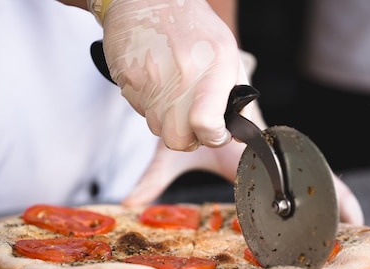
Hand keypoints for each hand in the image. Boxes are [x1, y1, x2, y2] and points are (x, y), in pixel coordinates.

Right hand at [100, 0, 247, 150]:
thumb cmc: (191, 27)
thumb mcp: (227, 54)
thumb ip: (238, 97)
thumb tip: (242, 134)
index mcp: (214, 66)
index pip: (207, 124)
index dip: (213, 137)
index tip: (216, 132)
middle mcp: (181, 73)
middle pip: (179, 139)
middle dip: (189, 138)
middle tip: (193, 121)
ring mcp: (150, 78)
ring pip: (158, 129)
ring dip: (169, 120)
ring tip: (173, 92)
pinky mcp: (128, 80)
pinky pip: (141, 112)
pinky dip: (151, 105)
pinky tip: (157, 82)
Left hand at [123, 139, 364, 225]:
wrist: (205, 93)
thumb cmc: (193, 124)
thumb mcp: (174, 154)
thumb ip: (154, 178)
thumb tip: (129, 203)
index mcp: (255, 154)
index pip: (290, 173)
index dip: (309, 193)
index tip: (323, 216)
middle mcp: (274, 155)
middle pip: (316, 175)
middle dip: (338, 202)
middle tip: (353, 232)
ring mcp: (280, 156)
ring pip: (317, 174)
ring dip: (338, 198)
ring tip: (355, 228)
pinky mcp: (279, 157)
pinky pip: (308, 173)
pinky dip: (325, 189)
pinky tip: (335, 211)